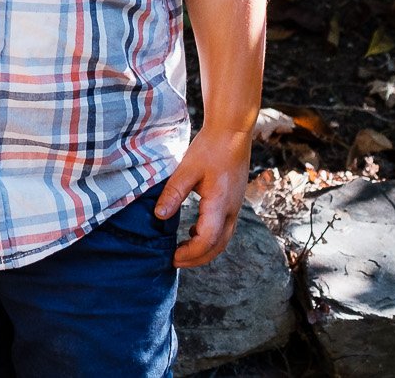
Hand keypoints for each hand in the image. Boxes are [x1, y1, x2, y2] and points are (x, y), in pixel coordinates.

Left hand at [155, 126, 250, 267]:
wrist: (233, 134)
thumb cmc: (210, 149)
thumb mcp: (186, 170)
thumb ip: (173, 193)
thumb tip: (159, 217)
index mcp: (220, 205)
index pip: (207, 241)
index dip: (190, 253)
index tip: (172, 257)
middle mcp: (231, 211)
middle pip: (218, 247)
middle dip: (197, 258)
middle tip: (175, 261)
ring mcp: (235, 208)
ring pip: (223, 240)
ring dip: (204, 250)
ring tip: (182, 250)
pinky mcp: (233, 203)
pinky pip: (224, 229)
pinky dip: (210, 237)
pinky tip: (193, 231)